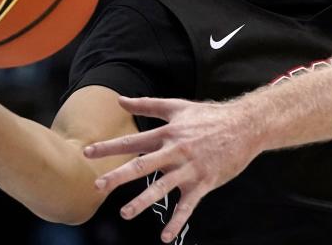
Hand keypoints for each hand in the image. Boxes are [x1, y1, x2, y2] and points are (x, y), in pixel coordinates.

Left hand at [84, 96, 262, 242]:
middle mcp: (175, 151)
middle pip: (143, 165)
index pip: (133, 141)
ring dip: (144, 201)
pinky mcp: (204, 182)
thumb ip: (148, 105)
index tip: (87, 153)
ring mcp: (190, 168)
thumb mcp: (178, 107)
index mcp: (168, 133)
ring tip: (125, 213)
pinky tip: (165, 237)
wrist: (245, 126)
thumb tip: (120, 99)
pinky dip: (177, 221)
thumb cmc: (210, 116)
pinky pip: (188, 205)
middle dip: (119, 176)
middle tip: (98, 186)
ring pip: (163, 186)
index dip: (110, 147)